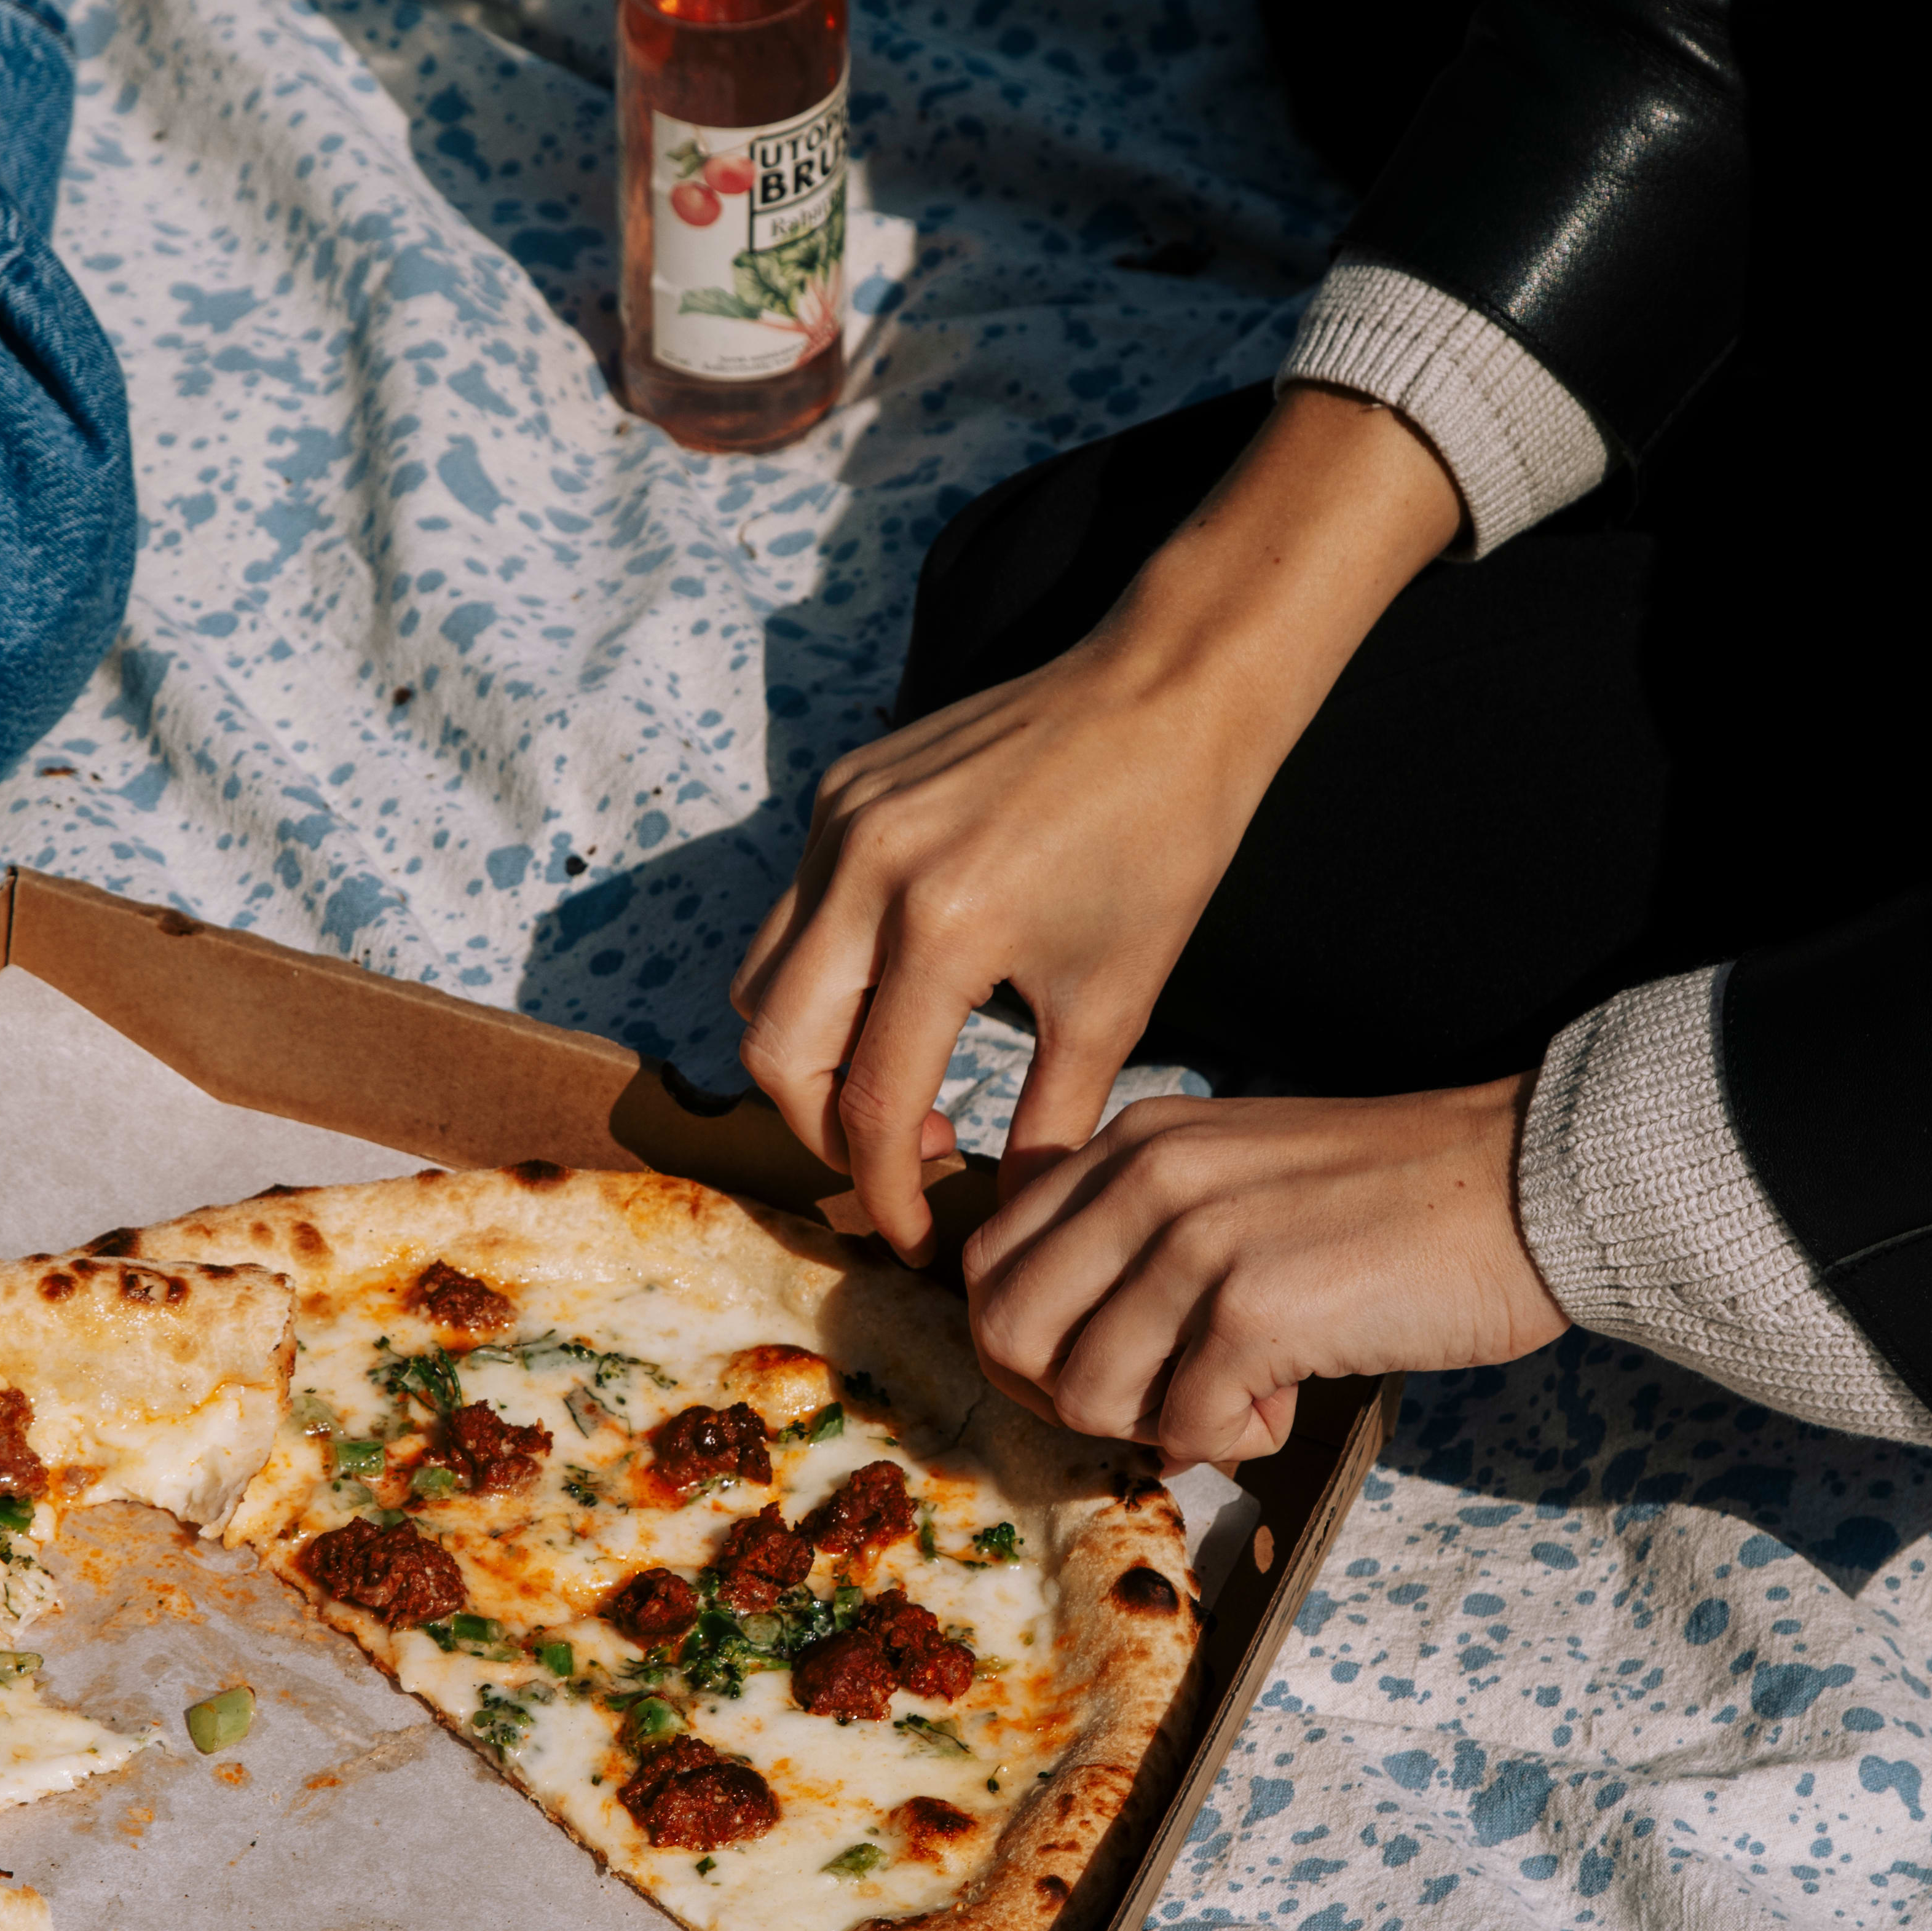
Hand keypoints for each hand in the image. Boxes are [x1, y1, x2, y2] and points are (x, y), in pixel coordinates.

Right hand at [732, 385, 1466, 1257]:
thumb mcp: (1116, 1001)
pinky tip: (904, 994)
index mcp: (941, 927)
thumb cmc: (1163, 843)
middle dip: (824, 1131)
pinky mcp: (839, 790)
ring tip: (903, 1082)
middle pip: (775, 1052)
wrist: (1169, 691)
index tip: (918, 1239)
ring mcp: (839, 820)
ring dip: (811, 1057)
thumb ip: (1050, 1121)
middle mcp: (866, 869)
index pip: (871, 1105)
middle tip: (901, 1160)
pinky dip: (825, 977)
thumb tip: (1011, 1221)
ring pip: (762, 982)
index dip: (887, 1193)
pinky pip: (793, 914)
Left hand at [960, 1083, 1565, 1465]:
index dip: (1024, 1341)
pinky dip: (1228, 1441)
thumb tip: (1078, 1367)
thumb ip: (1145, 1240)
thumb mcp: (1236, 1177)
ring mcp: (1195, 1240)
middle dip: (1063, 1394)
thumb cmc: (1392, 1200)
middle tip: (1151, 1402)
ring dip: (1152, 1423)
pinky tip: (1287, 1403)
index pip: (991, 1256)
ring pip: (1081, 1389)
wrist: (1526, 1184)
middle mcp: (1147, 1178)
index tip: (1097, 1370)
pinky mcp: (1254, 1309)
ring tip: (1235, 1397)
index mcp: (1134, 1142)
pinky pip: (1181, 1425)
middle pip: (1006, 1327)